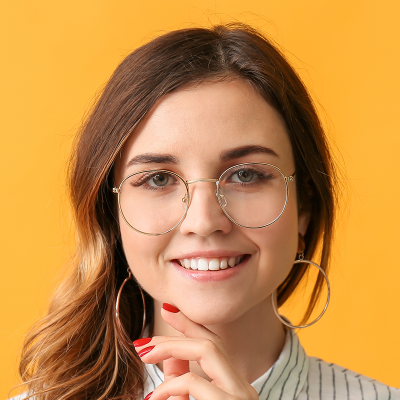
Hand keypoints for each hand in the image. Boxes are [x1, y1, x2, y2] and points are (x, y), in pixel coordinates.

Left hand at [133, 303, 258, 399]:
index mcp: (235, 387)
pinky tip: (154, 398)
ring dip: (171, 347)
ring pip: (207, 349)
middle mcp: (243, 388)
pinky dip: (169, 385)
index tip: (167, 309)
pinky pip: (193, 381)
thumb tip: (171, 359)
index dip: (190, 324)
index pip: (214, 345)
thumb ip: (183, 383)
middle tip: (142, 343)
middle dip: (175, 334)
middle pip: (211, 342)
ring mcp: (241, 396)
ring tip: (144, 354)